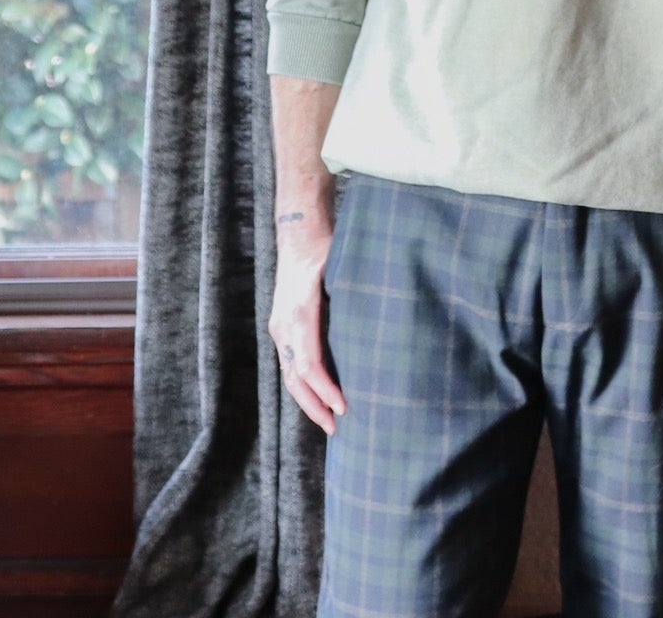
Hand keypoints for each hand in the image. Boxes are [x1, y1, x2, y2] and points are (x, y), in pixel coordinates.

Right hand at [268, 218, 346, 435]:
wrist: (299, 234)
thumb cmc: (325, 248)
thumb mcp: (341, 269)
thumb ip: (354, 299)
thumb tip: (383, 327)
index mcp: (300, 313)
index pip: (309, 364)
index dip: (325, 390)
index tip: (344, 407)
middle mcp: (285, 324)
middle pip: (295, 378)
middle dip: (314, 406)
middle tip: (337, 428)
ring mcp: (280, 327)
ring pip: (289, 375)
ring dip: (307, 401)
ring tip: (330, 421)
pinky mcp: (282, 328)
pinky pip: (290, 364)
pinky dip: (303, 385)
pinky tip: (320, 397)